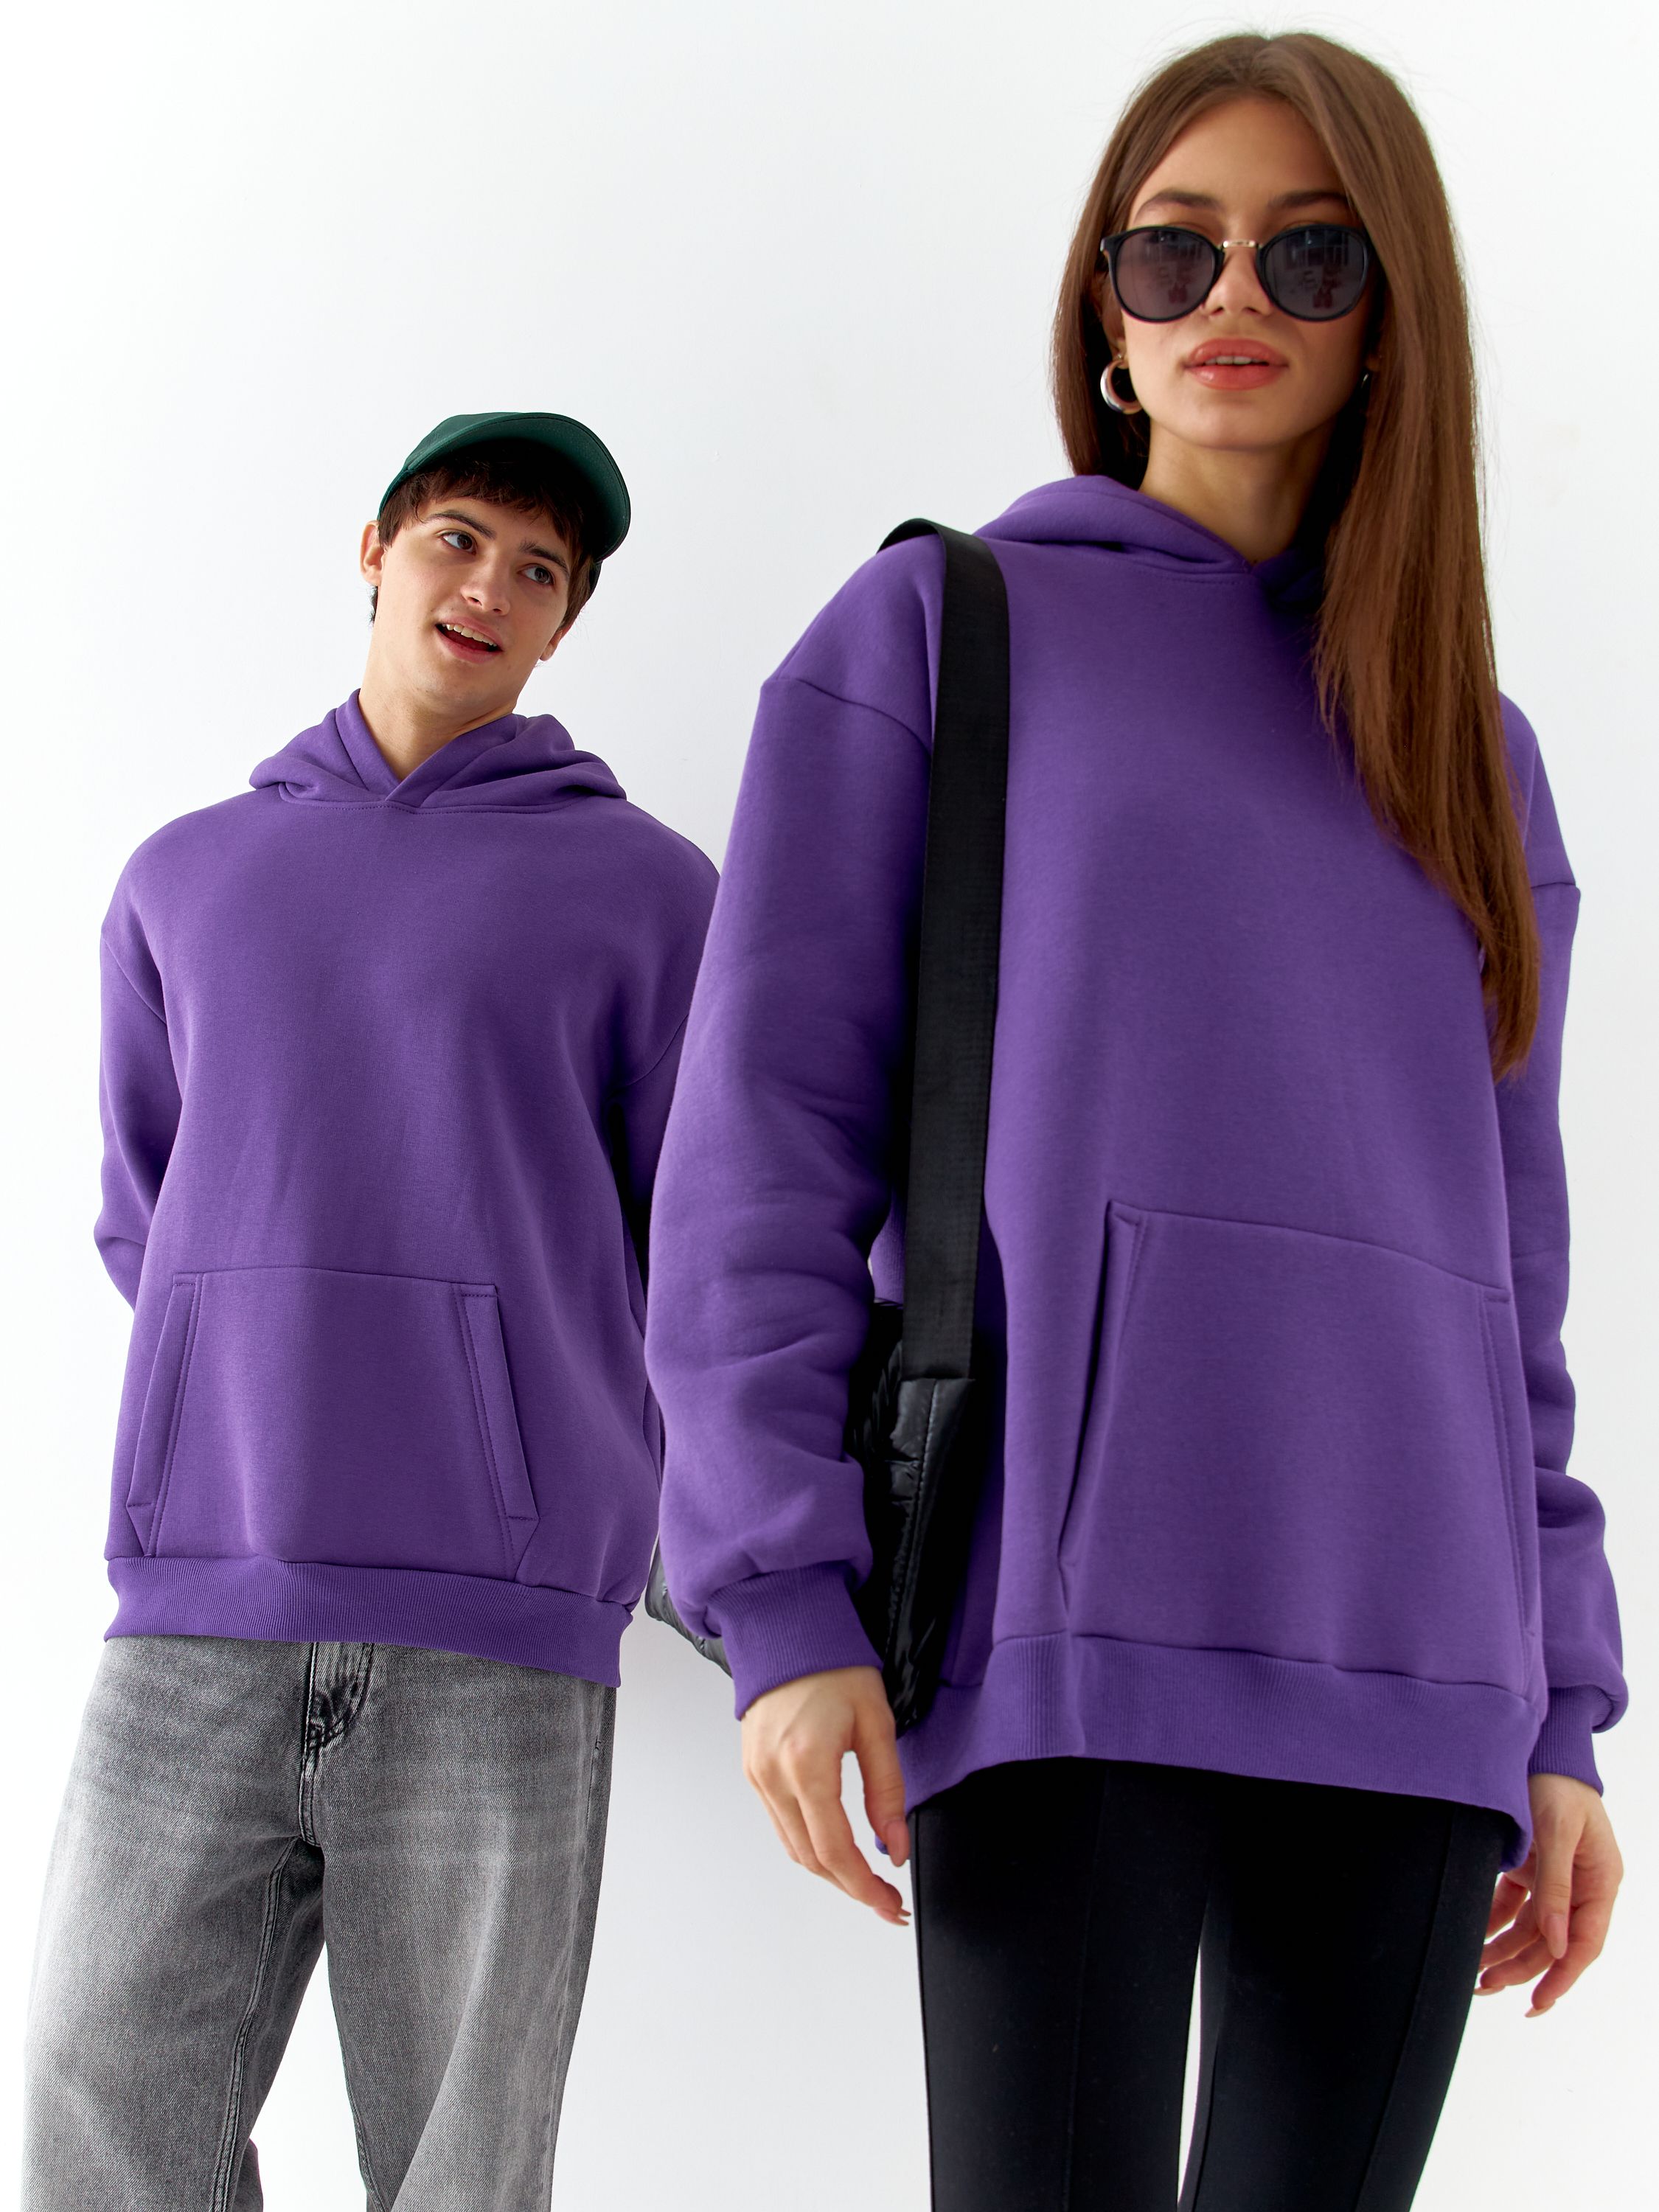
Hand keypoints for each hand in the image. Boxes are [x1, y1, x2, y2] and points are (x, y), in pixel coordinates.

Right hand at [740, 1665, 911, 1922]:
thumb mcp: (876, 1724)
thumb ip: (887, 1790)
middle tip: (886, 1902)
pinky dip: (808, 1845)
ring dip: (829, 1871)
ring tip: (866, 1881)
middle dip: (850, 1888)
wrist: (788, 1630)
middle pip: (811, 1859)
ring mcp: (756, 1775)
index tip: (891, 1906)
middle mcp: (773, 1776)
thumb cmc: (834, 1667)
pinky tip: (835, 1846)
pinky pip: (780, 1824)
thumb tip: (893, 1847)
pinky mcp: (752, 1771)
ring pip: (792, 1847)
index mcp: (806, 1764)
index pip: (835, 1851)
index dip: (865, 1889)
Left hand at [1476, 1773, 1621, 2014]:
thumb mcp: (1556, 1832)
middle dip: (1522, 1967)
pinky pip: (1513, 1905)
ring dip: (1504, 1950)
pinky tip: (1472, 1934)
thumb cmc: (1556, 1782)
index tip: (1538, 2003)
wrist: (1541, 1744)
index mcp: (1600, 1881)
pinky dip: (1493, 1921)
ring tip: (1475, 1972)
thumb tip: (1555, 1945)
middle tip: (1486, 1986)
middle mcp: (1580, 1885)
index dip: (1561, 1976)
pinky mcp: (1531, 1867)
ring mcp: (1555, 1878)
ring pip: (1530, 1928)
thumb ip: (1555, 1888)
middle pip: (1552, 1941)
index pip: (1583, 1942)